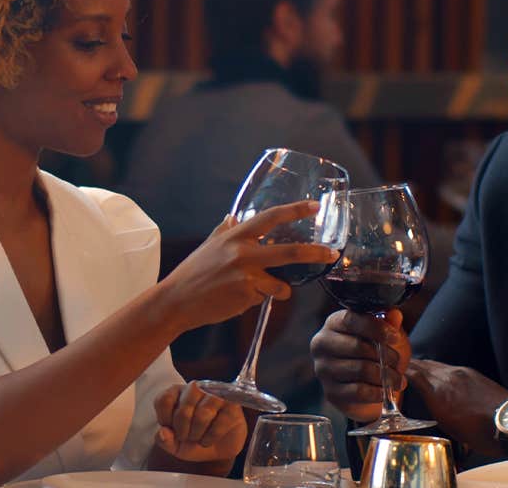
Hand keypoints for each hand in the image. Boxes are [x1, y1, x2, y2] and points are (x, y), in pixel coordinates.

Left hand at [154, 383, 246, 461]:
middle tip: (186, 437)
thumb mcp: (174, 445)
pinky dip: (212, 436)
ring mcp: (216, 394)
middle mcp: (196, 388)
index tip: (171, 429)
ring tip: (199, 438)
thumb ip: (164, 440)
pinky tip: (210, 439)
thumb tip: (163, 432)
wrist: (217, 449)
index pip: (164, 400)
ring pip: (203, 414)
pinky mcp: (232, 404)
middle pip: (183, 410)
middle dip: (183, 431)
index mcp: (178, 392)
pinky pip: (221, 421)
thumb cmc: (194, 440)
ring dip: (198, 434)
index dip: (165, 420)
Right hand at [163, 201, 339, 328]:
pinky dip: (260, 299)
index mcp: (235, 236)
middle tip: (332, 253)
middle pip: (289, 251)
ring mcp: (245, 276)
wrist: (176, 301)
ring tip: (261, 289)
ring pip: (282, 283)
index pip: (271, 217)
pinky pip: (266, 298)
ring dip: (281, 288)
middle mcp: (242, 253)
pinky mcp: (246, 296)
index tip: (315, 206)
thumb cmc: (193, 273)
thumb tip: (232, 217)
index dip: (295, 210)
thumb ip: (225, 230)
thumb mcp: (209, 245)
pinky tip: (239, 299)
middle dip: (315, 253)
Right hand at [311, 309, 409, 421]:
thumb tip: (394, 314)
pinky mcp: (330, 392)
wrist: (367, 386)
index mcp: (334, 324)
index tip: (395, 337)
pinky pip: (358, 391)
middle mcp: (322, 344)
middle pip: (357, 346)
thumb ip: (389, 323)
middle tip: (398, 362)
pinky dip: (377, 391)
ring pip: (361, 369)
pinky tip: (386, 391)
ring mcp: (323, 369)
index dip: (376, 328)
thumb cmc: (374, 354)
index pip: (352, 320)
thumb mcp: (384, 335)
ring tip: (397, 379)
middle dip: (384, 355)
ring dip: (385, 375)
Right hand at [405, 359, 507, 456]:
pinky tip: (440, 377)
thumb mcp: (450, 427)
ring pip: (436, 365)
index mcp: (437, 391)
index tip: (392, 373)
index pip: (412, 372)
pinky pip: (450, 367)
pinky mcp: (473, 373)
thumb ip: (434, 408)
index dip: (400, 371)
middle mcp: (447, 377)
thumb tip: (427, 401)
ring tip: (418, 371)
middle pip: (422, 365)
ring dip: (425, 367)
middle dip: (410, 366)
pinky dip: (440, 370)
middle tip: (400, 368)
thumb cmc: (481, 432)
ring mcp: (461, 372)